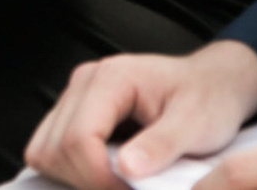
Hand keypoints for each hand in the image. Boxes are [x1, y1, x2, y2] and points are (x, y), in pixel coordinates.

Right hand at [26, 42, 256, 189]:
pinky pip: (52, 150)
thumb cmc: (207, 98)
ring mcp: (76, 98)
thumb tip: (127, 168)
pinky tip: (105, 176)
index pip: (79, 138)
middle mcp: (85, 83)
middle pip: (55, 148)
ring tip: (116, 185)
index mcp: (112, 78)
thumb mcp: (196, 122)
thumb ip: (162, 143)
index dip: (98, 179)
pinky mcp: (76, 114)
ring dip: (75, 178)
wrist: (212, 85)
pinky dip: (72, 171)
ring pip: (45, 151)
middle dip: (86, 181)